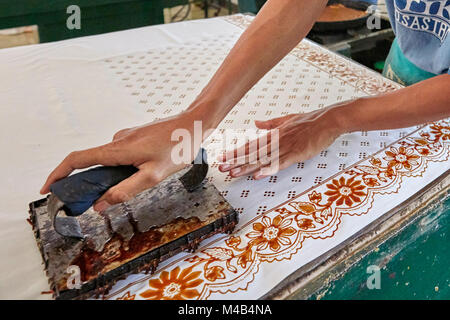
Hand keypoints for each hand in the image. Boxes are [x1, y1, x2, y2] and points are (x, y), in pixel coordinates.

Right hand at [40, 109, 206, 211]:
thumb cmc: (177, 147)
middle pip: (90, 162)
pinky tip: (142, 173)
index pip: (77, 160)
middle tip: (91, 200)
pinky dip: (120, 167)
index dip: (58, 174)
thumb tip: (100, 204)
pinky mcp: (135, 137)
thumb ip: (125, 191)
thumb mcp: (153, 176)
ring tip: (132, 185)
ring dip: (109, 176)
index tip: (47, 188)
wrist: (194, 123)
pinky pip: (120, 154)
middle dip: (85, 182)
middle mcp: (117, 140)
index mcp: (117, 150)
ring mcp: (126, 137)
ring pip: (108, 160)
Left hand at [217, 106, 342, 179]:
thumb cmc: (309, 121)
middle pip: (252, 153)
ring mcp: (285, 148)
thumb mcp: (287, 119)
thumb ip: (270, 123)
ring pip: (262, 159)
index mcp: (273, 133)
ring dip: (246, 167)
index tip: (224, 157)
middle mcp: (276, 141)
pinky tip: (258, 175)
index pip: (250, 144)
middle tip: (221, 167)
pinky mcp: (296, 154)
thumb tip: (256, 123)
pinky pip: (280, 163)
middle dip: (235, 161)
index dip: (236, 151)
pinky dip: (268, 169)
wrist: (328, 120)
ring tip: (233, 173)